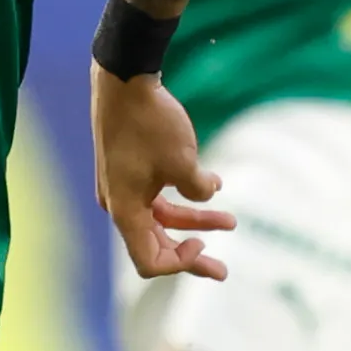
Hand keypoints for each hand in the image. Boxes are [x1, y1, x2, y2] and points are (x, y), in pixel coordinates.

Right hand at [90, 65, 233, 279]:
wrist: (124, 79)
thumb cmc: (150, 122)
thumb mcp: (183, 161)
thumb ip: (198, 189)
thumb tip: (209, 192)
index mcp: (125, 211)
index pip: (149, 261)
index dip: (180, 263)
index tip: (205, 243)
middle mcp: (120, 204)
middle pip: (156, 246)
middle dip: (192, 255)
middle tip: (224, 271)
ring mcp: (123, 187)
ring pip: (161, 219)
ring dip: (195, 223)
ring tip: (231, 222)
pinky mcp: (129, 170)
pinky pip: (158, 197)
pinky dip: (184, 198)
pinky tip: (213, 186)